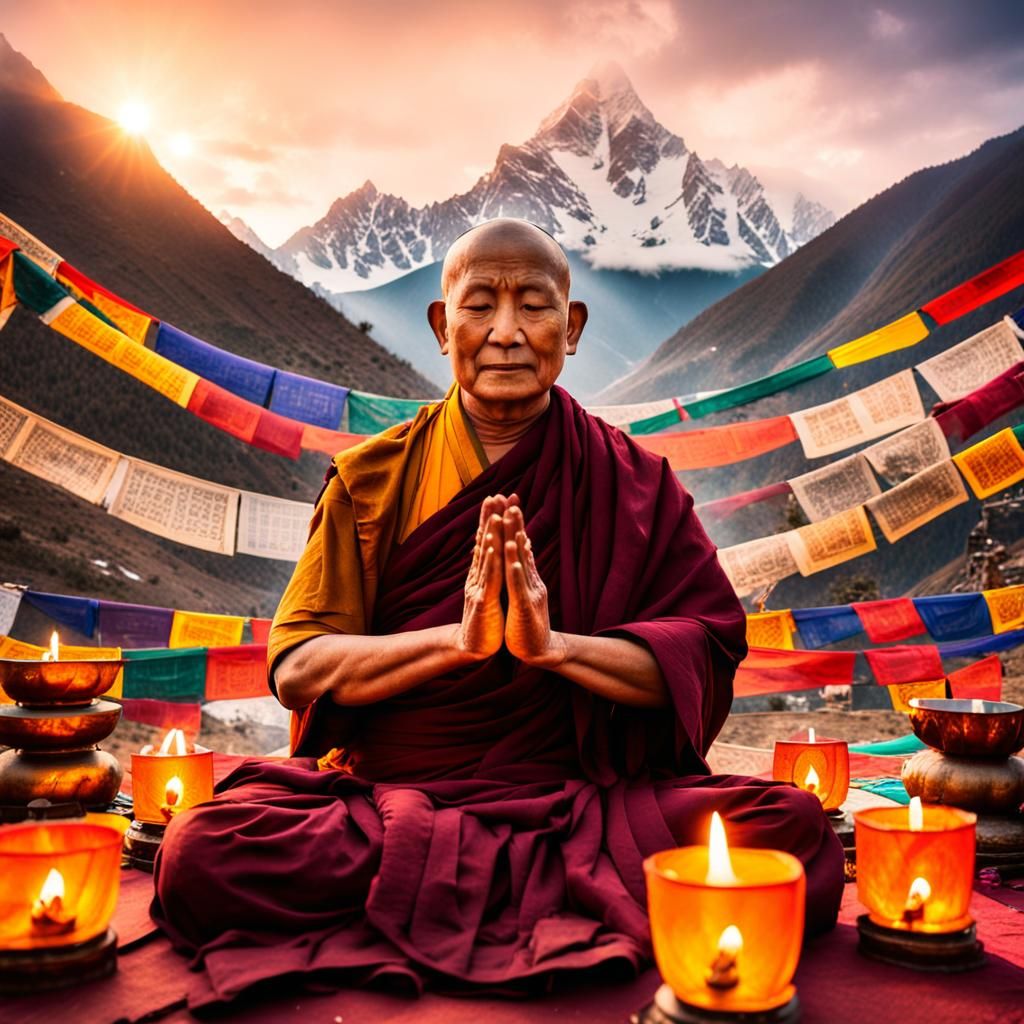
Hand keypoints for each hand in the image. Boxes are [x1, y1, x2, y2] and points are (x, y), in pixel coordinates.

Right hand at [455, 495, 508, 658]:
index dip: (492, 518)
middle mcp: (478, 575)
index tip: (500, 496)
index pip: (488, 540)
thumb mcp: (489, 589)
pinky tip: (494, 547)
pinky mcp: (482, 602)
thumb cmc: (484, 617)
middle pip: (484, 541)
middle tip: (494, 494)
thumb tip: (491, 547)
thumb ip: (489, 568)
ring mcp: (478, 587)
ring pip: (486, 556)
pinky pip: (489, 579)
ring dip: (490, 535)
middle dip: (489, 518)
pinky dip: (491, 562)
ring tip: (495, 514)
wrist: (473, 645)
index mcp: (482, 572)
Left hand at [502, 504, 565, 667]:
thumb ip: (524, 569)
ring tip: (510, 520)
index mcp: (527, 576)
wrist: (540, 651)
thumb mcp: (524, 591)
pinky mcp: (525, 608)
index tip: (508, 500)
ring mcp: (530, 593)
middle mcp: (531, 580)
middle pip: (522, 547)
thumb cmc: (528, 621)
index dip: (514, 523)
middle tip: (511, 499)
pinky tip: (511, 561)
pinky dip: (515, 574)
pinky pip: (519, 589)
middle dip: (515, 523)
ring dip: (515, 541)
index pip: (520, 544)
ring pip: (521, 563)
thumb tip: (523, 548)